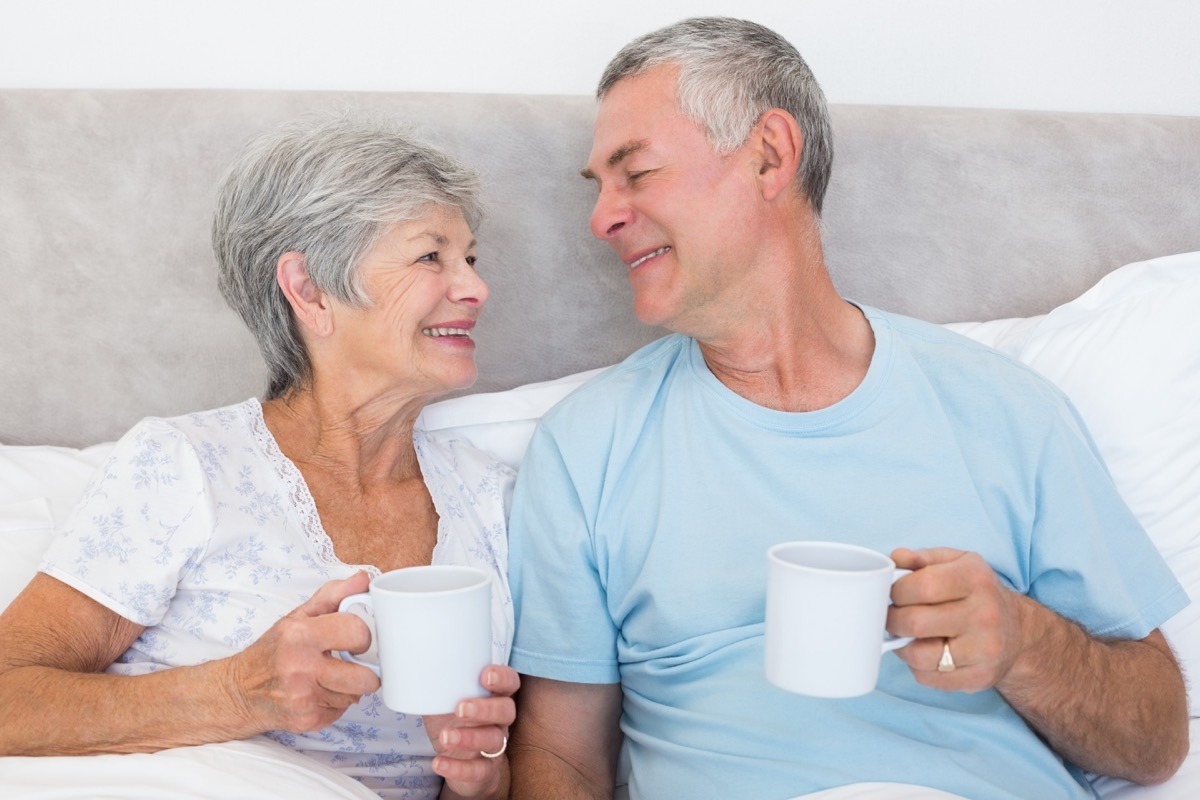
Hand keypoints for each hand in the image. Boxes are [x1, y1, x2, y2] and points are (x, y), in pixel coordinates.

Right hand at [226, 571, 381, 733]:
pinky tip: (319, 692)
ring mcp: (304, 698)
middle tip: (351, 662)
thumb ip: (333, 596)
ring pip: (355, 696)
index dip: (364, 635)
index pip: (358, 633)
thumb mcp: (297, 616)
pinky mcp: (306, 721)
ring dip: (349, 687)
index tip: (357, 638)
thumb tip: (363, 579)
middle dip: (364, 669)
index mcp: (300, 636)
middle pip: (365, 677)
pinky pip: (342, 711)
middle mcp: (301, 668)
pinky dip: (336, 703)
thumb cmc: (272, 651)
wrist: (239, 692)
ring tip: (330, 676)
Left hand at [425, 665, 518, 798]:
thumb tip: (405, 663)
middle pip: (506, 710)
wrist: (457, 761)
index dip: (502, 678)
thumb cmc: (451, 722)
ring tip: (445, 737)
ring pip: (493, 740)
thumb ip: (434, 684)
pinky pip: (479, 770)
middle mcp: (499, 720)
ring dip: (469, 737)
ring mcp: (495, 746)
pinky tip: (439, 762)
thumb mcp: (442, 701)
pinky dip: (458, 768)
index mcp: (492, 696)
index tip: (484, 675)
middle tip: (460, 708)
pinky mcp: (485, 770)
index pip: (510, 682)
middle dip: (485, 708)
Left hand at [887, 547, 1028, 692]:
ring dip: (902, 646)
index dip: (896, 591)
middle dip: (892, 620)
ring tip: (907, 636)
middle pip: (915, 622)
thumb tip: (895, 559)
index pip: (922, 586)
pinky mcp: (980, 677)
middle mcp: (984, 614)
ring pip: (919, 655)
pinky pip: (928, 677)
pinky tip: (926, 652)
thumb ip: (922, 558)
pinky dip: (917, 666)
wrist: (1019, 632)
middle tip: (893, 616)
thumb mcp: (956, 563)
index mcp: (975, 579)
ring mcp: (984, 649)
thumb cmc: (976, 593)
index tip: (894, 594)